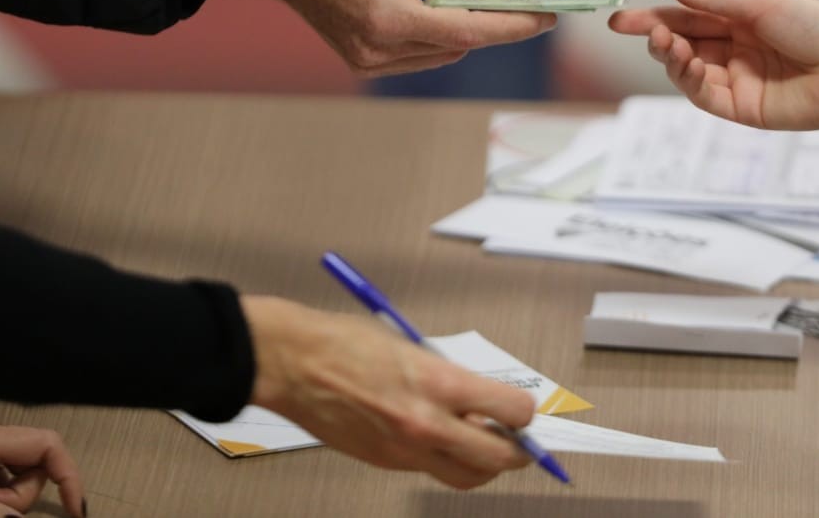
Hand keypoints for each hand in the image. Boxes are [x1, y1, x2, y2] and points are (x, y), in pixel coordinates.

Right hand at [182, 0, 557, 76]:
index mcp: (388, 20)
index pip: (470, 32)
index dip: (516, 25)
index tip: (550, 15)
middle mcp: (378, 52)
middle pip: (461, 46)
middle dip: (495, 23)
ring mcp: (369, 63)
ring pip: (444, 54)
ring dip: (465, 29)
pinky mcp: (365, 64)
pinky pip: (421, 55)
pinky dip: (438, 35)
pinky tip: (433, 7)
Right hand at [241, 296, 535, 488]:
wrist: (293, 363)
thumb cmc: (344, 342)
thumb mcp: (413, 347)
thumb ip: (449, 376)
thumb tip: (479, 397)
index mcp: (439, 384)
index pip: (510, 411)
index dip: (525, 412)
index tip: (523, 409)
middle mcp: (427, 423)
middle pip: (497, 458)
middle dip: (519, 452)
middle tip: (523, 442)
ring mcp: (404, 449)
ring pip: (466, 476)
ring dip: (485, 465)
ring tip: (487, 446)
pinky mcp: (384, 462)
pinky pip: (429, 471)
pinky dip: (444, 460)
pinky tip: (440, 440)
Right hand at [609, 0, 818, 129]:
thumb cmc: (817, 26)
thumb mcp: (759, 2)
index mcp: (741, 21)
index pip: (687, 19)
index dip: (653, 18)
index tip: (620, 19)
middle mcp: (735, 51)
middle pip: (682, 45)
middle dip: (657, 37)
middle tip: (640, 29)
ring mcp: (737, 81)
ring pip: (686, 72)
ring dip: (670, 57)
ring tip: (668, 43)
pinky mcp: (742, 109)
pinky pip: (703, 96)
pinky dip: (687, 80)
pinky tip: (684, 63)